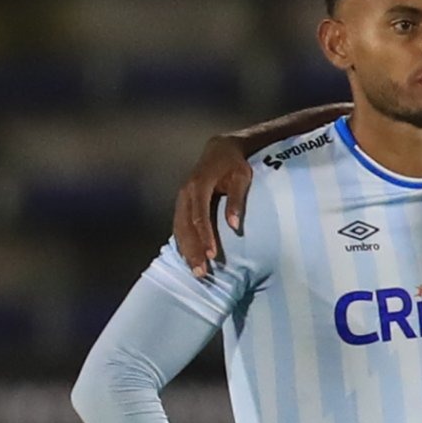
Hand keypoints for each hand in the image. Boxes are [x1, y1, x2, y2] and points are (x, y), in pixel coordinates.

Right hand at [174, 134, 256, 274]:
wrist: (220, 149)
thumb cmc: (236, 164)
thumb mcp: (242, 177)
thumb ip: (237, 200)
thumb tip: (234, 225)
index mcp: (199, 185)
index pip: (199, 216)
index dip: (205, 237)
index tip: (211, 256)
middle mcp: (185, 193)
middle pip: (185, 226)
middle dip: (192, 250)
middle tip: (200, 272)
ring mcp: (181, 199)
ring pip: (179, 228)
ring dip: (186, 250)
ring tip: (195, 271)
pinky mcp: (183, 203)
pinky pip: (179, 226)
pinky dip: (183, 242)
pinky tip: (188, 257)